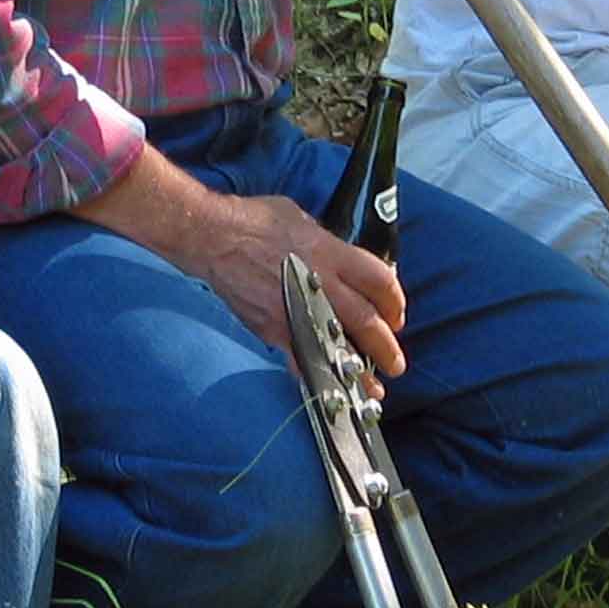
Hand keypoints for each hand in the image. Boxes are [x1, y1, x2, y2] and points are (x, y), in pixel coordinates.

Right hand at [192, 192, 408, 379]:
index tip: (395, 315)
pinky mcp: (274, 328)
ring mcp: (297, 310)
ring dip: (358, 370)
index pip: (379, 282)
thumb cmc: (254, 219)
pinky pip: (301, 356)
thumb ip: (326, 243)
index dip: (394, 301)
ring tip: (373, 388)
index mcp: (331, 254)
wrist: (213, 237)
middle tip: (395, 361)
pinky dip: (316, 373)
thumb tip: (340, 257)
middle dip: (385, 345)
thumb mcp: (301, 219)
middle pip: (367, 321)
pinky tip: (328, 387)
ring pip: (338, 346)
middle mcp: (320, 284)